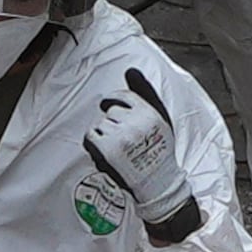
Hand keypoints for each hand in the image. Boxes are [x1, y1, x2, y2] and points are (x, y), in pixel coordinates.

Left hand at [83, 70, 206, 244]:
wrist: (158, 182)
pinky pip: (91, 137)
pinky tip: (107, 152)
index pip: (123, 96)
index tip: (115, 110)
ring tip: (120, 148)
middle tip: (126, 140)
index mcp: (148, 111)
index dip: (116, 103)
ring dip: (106, 135)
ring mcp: (120, 136)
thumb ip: (144, 91)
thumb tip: (130, 70)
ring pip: (101, 124)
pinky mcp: (107, 150)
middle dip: (115, 123)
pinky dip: (95, 144)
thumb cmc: (160, 149)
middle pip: (111, 112)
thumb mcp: (159, 116)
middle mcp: (134, 121)